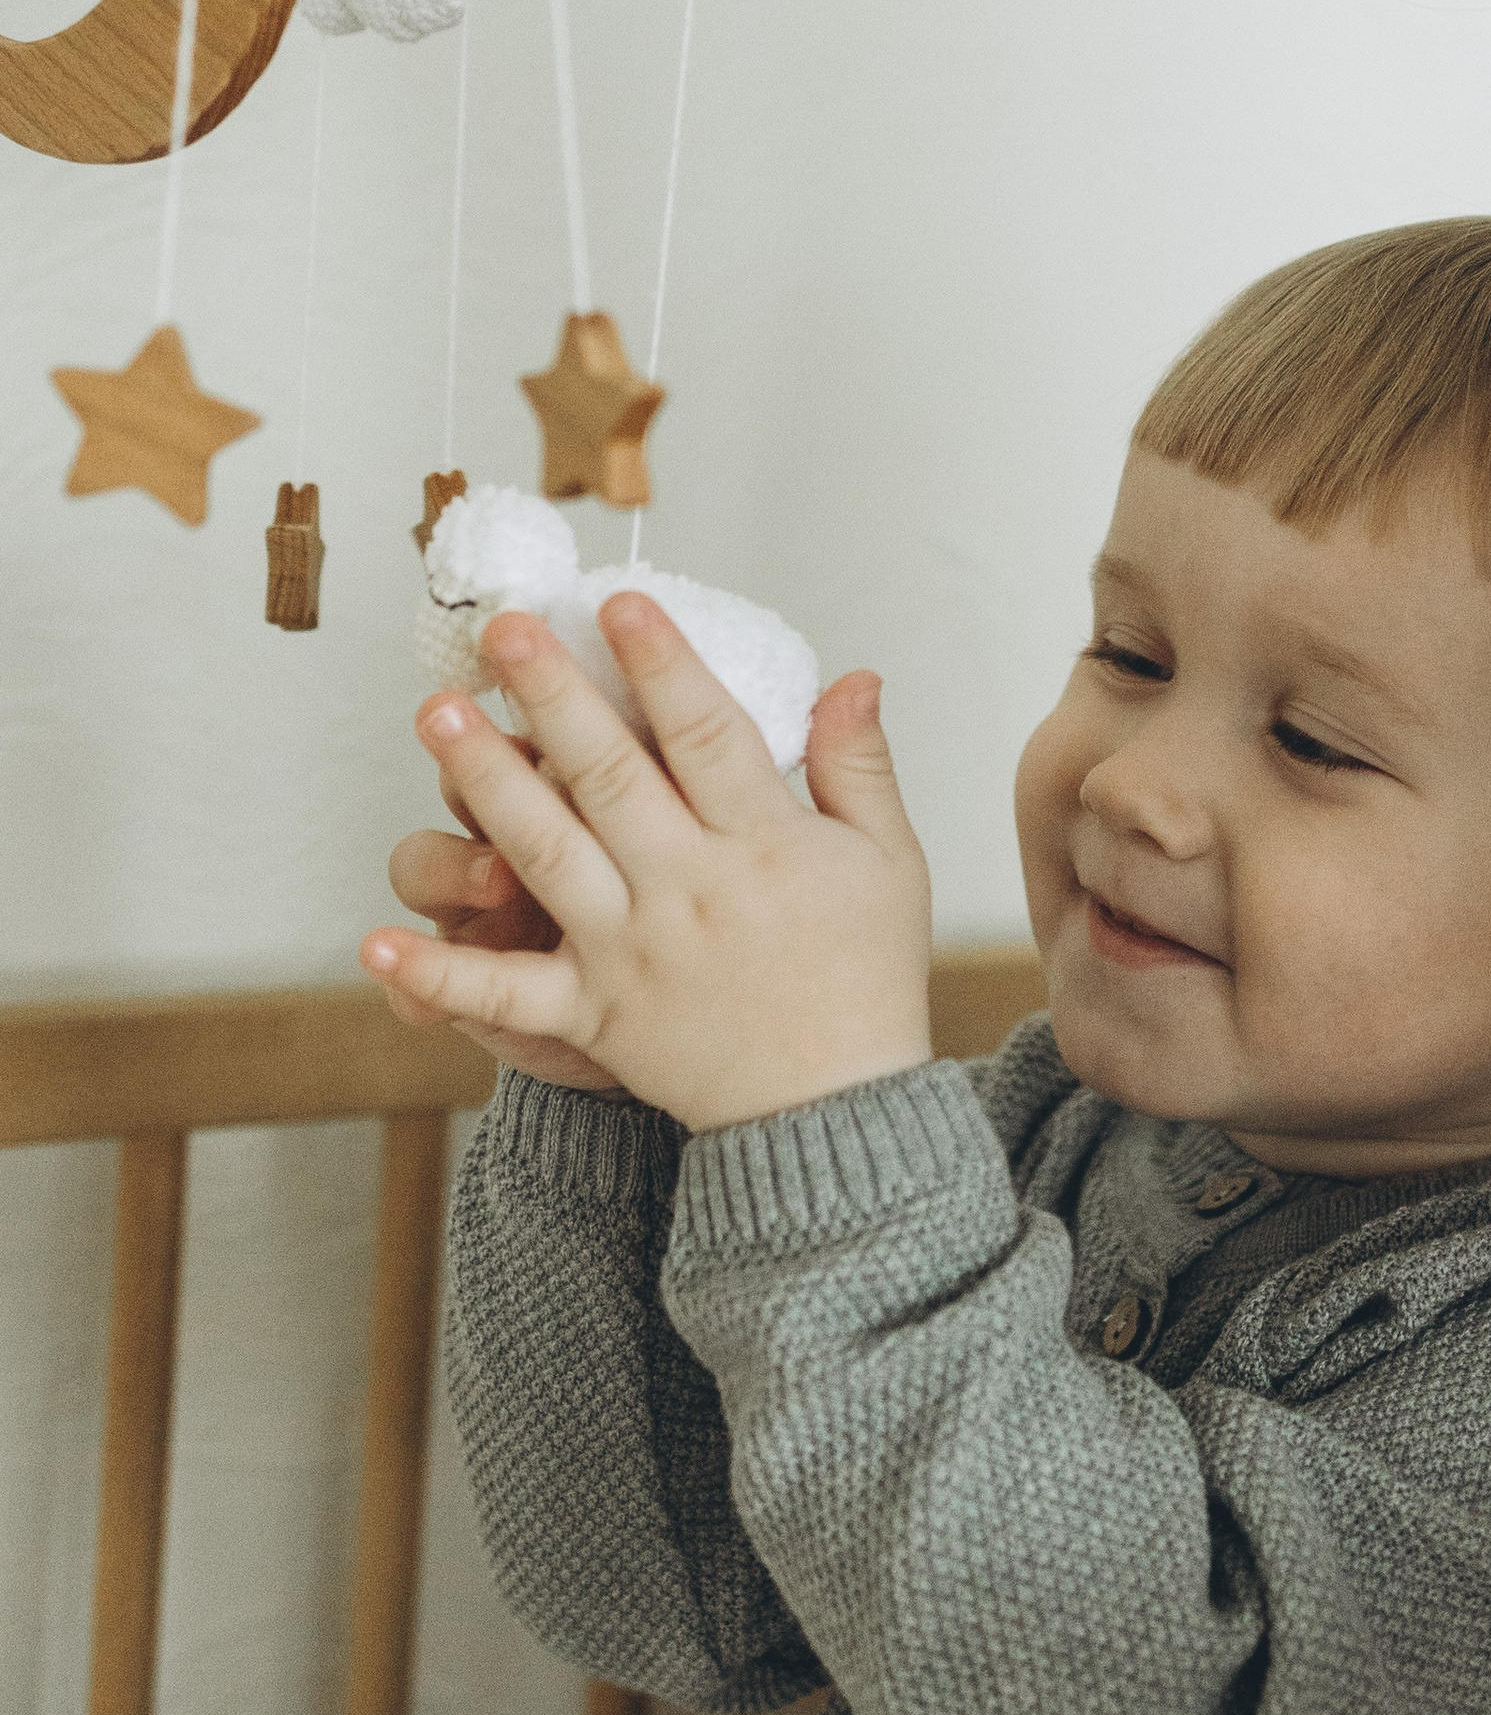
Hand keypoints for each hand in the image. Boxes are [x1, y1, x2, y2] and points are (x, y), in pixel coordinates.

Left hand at [361, 600, 933, 1132]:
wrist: (831, 1112)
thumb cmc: (865, 974)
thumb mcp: (888, 861)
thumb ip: (859, 765)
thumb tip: (852, 673)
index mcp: (764, 844)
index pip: (704, 733)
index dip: (660, 663)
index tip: (619, 602)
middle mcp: (688, 890)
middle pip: (608, 775)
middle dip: (552, 694)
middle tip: (504, 630)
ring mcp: (630, 952)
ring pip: (546, 853)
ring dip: (487, 782)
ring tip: (440, 715)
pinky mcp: (592, 1015)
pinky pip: (504, 997)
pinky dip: (438, 975)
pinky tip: (377, 941)